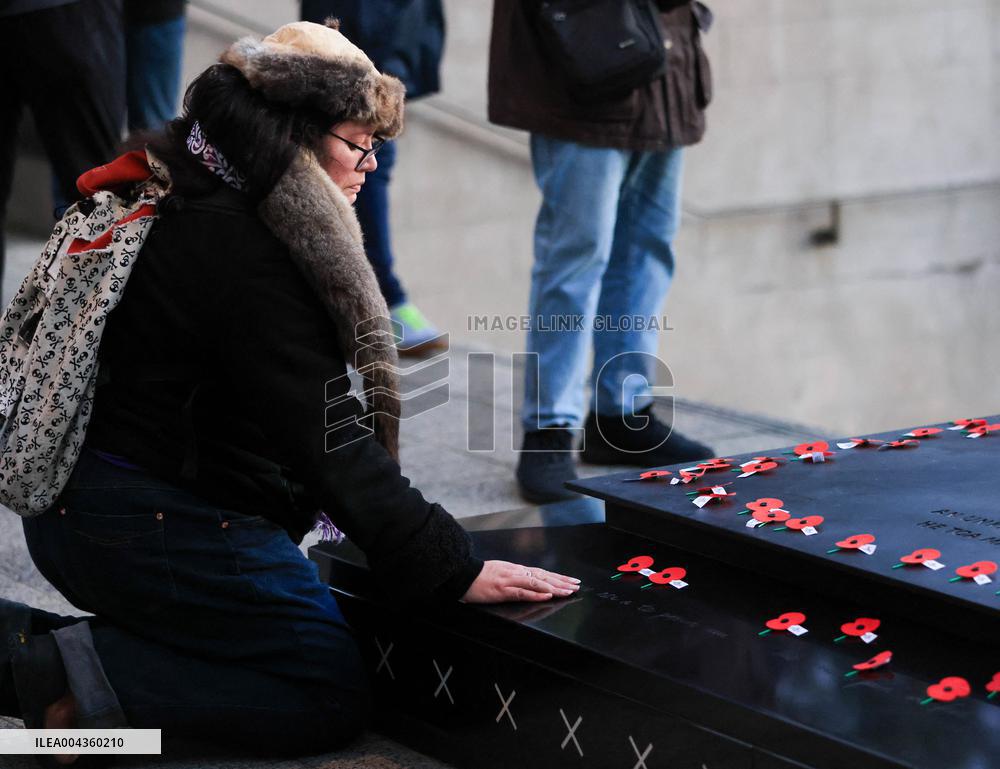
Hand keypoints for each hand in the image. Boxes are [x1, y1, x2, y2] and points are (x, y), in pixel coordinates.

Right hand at [461, 560, 580, 603]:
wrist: (463, 573)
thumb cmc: (479, 575)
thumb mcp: (500, 572)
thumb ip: (515, 576)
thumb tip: (529, 580)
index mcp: (516, 570)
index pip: (542, 573)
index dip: (558, 577)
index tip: (571, 581)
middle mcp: (516, 572)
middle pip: (543, 576)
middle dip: (561, 582)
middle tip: (576, 586)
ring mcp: (510, 580)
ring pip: (537, 583)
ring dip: (554, 588)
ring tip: (567, 591)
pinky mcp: (502, 590)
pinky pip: (522, 592)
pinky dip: (536, 594)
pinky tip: (546, 596)